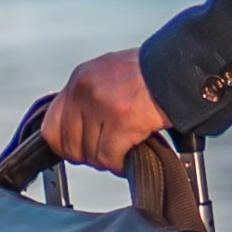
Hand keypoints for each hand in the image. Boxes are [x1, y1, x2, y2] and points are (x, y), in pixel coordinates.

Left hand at [42, 49, 166, 173]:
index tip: (79, 150)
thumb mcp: (109, 75)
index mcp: (80, 78)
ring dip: (108, 159)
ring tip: (124, 150)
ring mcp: (101, 105)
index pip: (51, 126)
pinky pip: (109, 157)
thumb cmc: (152, 74)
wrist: (180, 67)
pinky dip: (120, 163)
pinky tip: (130, 155)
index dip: (64, 145)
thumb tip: (79, 130)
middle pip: (69, 145)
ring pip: (91, 154)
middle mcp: (85, 90)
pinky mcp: (121, 121)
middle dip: (89, 155)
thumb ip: (90, 98)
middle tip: (106, 153)